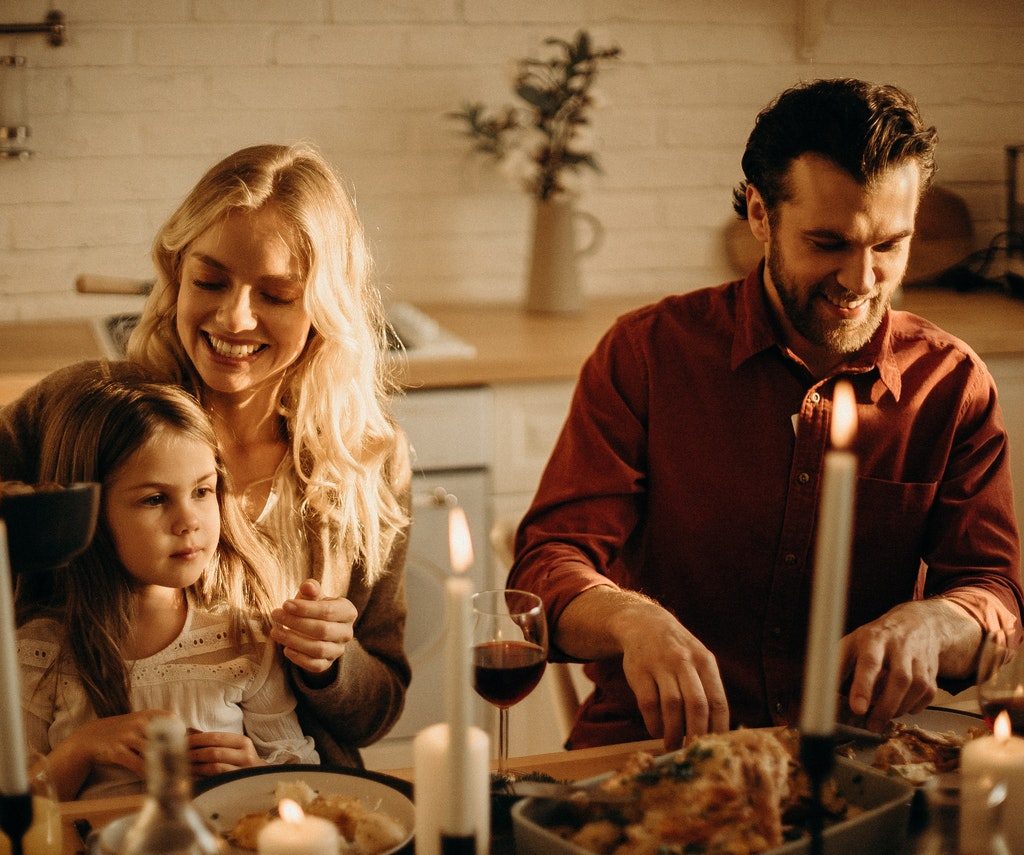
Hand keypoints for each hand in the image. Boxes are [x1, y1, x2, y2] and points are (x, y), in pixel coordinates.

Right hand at [46, 708, 174, 799]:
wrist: (90, 737)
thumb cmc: (123, 732)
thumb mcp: (140, 721)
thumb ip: (159, 726)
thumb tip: (185, 738)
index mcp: (148, 715)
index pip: (174, 721)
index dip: (181, 735)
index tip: (185, 748)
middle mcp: (139, 723)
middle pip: (166, 738)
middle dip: (176, 753)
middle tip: (184, 766)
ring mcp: (128, 736)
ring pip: (153, 752)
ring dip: (163, 765)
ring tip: (172, 775)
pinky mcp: (117, 751)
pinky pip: (137, 764)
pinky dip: (147, 773)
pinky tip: (152, 779)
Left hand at [187, 731, 264, 776]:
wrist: (260, 781)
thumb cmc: (241, 762)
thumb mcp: (235, 748)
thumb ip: (217, 742)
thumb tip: (189, 734)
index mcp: (243, 742)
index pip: (217, 737)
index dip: (197, 739)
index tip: (184, 741)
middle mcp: (246, 756)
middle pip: (214, 752)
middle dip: (194, 753)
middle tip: (180, 754)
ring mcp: (242, 772)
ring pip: (214, 767)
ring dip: (196, 766)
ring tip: (184, 765)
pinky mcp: (236, 785)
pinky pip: (215, 780)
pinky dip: (201, 778)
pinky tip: (193, 776)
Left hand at [271, 578, 356, 674]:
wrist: (317, 627)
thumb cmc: (314, 607)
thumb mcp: (313, 595)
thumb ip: (311, 589)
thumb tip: (308, 586)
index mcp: (348, 611)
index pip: (328, 611)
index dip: (305, 608)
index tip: (285, 604)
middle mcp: (347, 632)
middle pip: (322, 630)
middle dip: (296, 623)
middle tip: (276, 615)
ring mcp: (338, 650)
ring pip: (318, 649)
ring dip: (293, 641)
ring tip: (275, 632)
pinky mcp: (327, 663)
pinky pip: (315, 665)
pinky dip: (299, 658)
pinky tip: (286, 648)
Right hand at [616, 602, 728, 748]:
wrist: (643, 624)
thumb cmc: (677, 652)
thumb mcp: (697, 660)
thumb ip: (707, 689)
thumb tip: (717, 732)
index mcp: (705, 661)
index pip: (718, 701)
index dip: (718, 728)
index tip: (714, 747)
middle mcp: (684, 661)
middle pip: (696, 704)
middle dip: (696, 733)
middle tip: (692, 752)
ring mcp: (660, 665)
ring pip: (672, 705)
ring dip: (673, 732)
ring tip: (672, 745)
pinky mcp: (639, 671)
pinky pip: (648, 703)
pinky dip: (654, 723)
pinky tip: (656, 730)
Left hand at [839, 601, 942, 730]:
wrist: (915, 624)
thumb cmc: (876, 638)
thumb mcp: (851, 644)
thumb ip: (837, 666)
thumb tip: (821, 691)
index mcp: (874, 638)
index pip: (869, 662)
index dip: (863, 687)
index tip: (857, 708)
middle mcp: (900, 647)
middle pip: (899, 678)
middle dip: (885, 706)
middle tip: (871, 725)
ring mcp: (919, 658)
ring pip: (916, 687)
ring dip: (898, 708)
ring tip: (881, 719)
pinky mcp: (932, 671)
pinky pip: (928, 695)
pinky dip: (914, 707)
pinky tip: (900, 708)